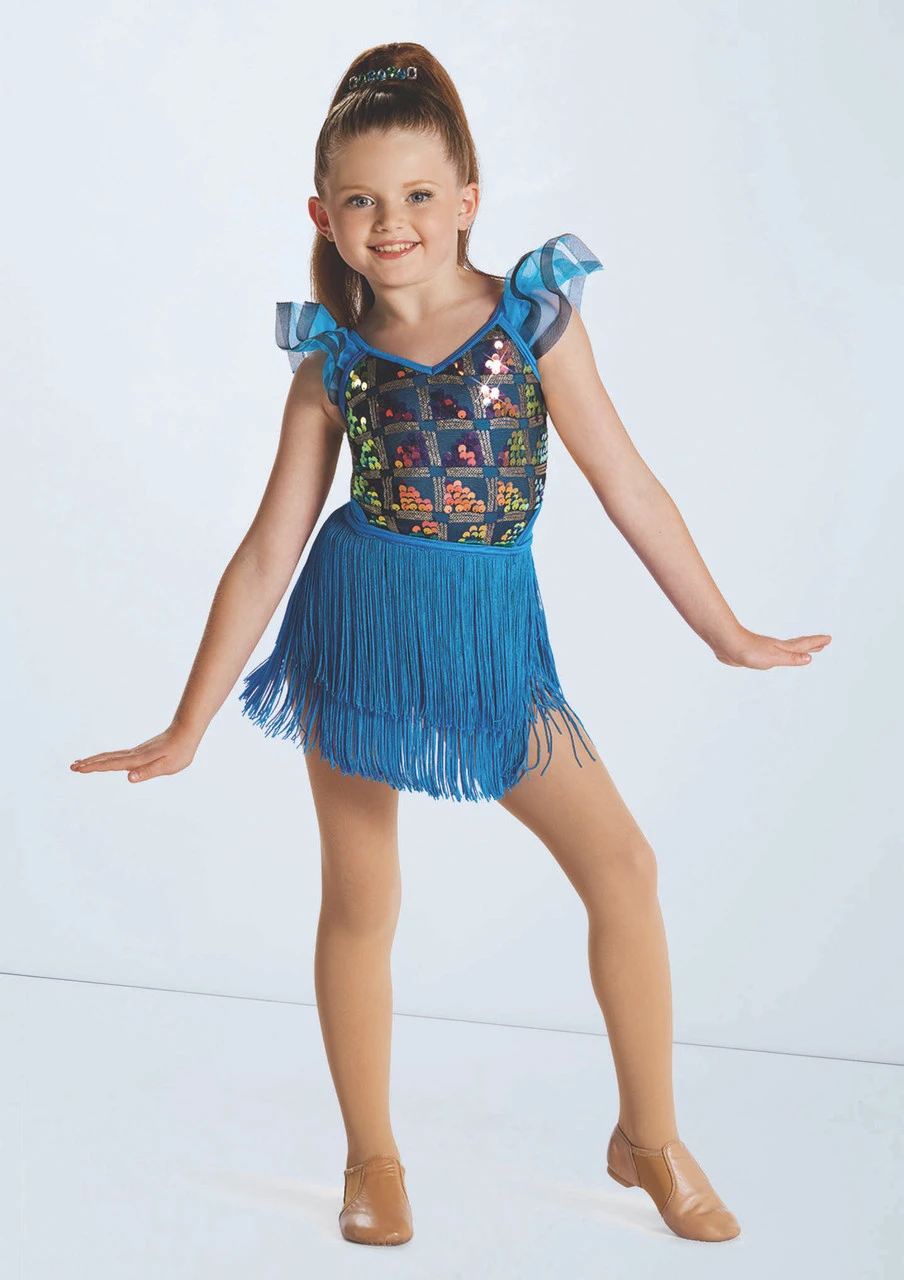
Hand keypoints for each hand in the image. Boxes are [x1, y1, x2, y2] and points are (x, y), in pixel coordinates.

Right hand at [70, 723, 199, 782]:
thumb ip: (147, 772)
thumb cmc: (179, 751)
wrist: (186, 732)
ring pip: (111, 756)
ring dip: (95, 760)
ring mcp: (136, 752)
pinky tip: (105, 761)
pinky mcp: (140, 752)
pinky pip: (119, 755)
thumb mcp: (167, 766)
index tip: (78, 769)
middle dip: (89, 764)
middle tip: (72, 767)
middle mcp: (134, 754)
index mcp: (138, 759)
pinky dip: (107, 758)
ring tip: (81, 762)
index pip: (112, 764)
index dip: (94, 767)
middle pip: (107, 759)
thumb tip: (129, 778)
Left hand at [712, 627, 831, 669]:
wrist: (727, 645)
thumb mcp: (774, 657)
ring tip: (805, 651)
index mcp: (782, 648)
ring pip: (786, 649)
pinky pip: (775, 654)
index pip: (803, 645)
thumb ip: (791, 658)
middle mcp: (776, 647)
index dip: (816, 643)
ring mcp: (766, 650)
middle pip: (798, 645)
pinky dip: (782, 654)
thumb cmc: (749, 651)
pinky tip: (777, 656)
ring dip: (798, 649)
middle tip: (824, 643)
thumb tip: (809, 658)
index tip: (829, 638)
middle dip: (811, 644)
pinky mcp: (756, 654)